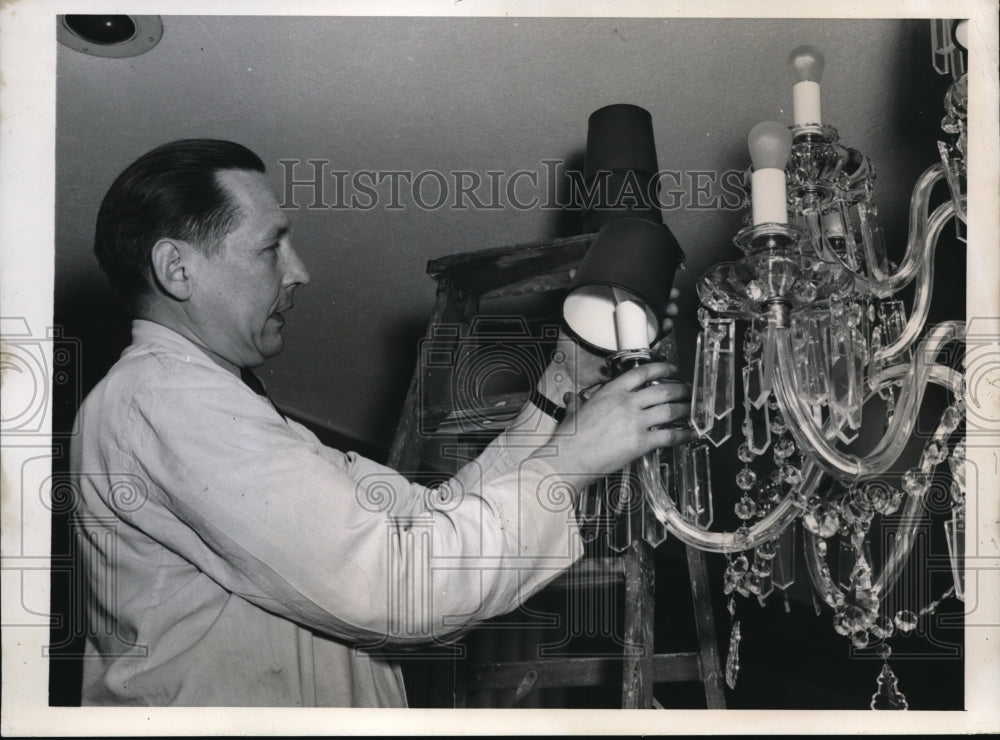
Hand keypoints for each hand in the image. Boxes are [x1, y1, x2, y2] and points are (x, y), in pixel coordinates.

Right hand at [541, 360, 694, 483]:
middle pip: (663, 390)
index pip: (642, 373)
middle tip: (688, 390)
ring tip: (692, 408)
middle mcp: (627, 403)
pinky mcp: (641, 443)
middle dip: (680, 389)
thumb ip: (578, 401)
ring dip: (685, 409)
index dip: (661, 368)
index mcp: (611, 392)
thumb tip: (572, 397)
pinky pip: (669, 436)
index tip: (671, 369)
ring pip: (670, 411)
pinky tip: (690, 434)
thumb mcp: (573, 410)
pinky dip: (683, 434)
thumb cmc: (569, 438)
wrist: (569, 458)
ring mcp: (635, 422)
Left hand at [544, 286, 681, 398]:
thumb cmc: (572, 342)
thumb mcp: (574, 312)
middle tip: (670, 306)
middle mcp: (626, 326)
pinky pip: (648, 352)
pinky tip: (656, 343)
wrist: (571, 369)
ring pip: (654, 331)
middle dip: (666, 308)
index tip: (668, 289)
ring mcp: (630, 341)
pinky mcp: (631, 357)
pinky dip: (655, 347)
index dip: (657, 293)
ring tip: (667, 322)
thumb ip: (575, 290)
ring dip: (665, 326)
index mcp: (617, 313)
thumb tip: (573, 270)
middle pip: (653, 314)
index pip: (642, 299)